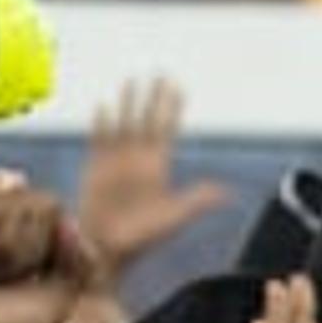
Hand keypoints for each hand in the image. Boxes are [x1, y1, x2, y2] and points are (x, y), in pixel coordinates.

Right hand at [77, 76, 230, 272]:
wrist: (108, 249)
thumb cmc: (142, 239)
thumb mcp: (174, 218)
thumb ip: (197, 202)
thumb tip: (226, 194)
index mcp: (157, 167)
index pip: (166, 128)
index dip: (171, 107)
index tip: (178, 86)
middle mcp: (138, 160)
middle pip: (146, 119)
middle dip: (152, 97)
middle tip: (159, 73)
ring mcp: (116, 161)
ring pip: (123, 123)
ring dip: (127, 103)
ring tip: (131, 80)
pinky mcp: (95, 167)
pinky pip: (98, 139)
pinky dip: (102, 122)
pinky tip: (104, 105)